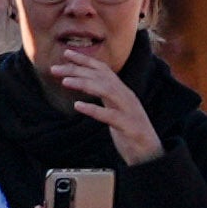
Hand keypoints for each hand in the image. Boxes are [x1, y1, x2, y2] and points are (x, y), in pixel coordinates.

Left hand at [46, 53, 163, 166]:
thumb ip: (106, 98)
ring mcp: (129, 111)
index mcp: (122, 92)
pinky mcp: (129, 127)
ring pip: (106, 90)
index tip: (66, 54)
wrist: (151, 154)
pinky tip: (78, 106)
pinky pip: (110, 116)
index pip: (103, 70)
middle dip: (77, 70)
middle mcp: (126, 97)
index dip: (85, 60)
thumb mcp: (117, 110)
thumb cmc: (131, 133)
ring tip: (65, 82)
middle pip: (101, 77)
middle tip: (55, 69)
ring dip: (85, 84)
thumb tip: (89, 86)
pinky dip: (94, 110)